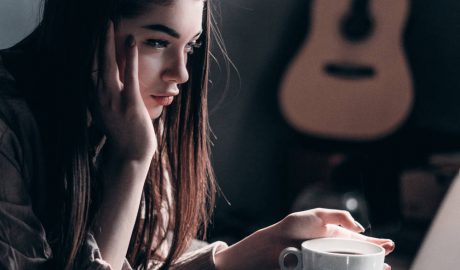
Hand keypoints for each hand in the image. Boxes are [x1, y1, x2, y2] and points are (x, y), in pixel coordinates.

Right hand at [92, 21, 155, 161]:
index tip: (93, 36)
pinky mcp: (129, 102)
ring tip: (110, 24)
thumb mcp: (110, 116)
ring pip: (107, 64)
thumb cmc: (123, 137)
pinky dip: (129, 57)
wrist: (130, 156)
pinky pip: (128, 75)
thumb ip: (106, 100)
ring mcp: (113, 99)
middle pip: (94, 62)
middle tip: (101, 22)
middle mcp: (99, 97)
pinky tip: (130, 42)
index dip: (90, 50)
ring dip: (108, 42)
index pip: (89, 69)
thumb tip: (109, 90)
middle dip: (97, 40)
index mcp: (94, 100)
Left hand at [273, 208, 393, 268]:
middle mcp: (334, 250)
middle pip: (360, 256)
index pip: (359, 240)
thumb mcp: (318, 214)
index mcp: (335, 235)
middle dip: (375, 259)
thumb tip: (360, 228)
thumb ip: (339, 216)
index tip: (389, 246)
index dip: (375, 243)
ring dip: (367, 269)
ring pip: (352, 267)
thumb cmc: (293, 227)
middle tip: (387, 262)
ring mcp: (328, 262)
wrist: (274, 243)